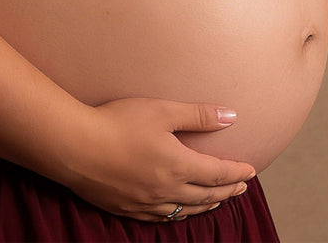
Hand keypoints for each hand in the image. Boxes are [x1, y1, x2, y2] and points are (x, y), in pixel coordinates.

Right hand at [62, 98, 255, 221]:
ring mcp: (145, 203)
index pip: (217, 173)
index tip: (251, 170)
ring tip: (217, 200)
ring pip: (184, 210)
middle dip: (227, 190)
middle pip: (205, 195)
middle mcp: (166, 190)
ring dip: (206, 205)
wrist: (75, 147)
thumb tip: (232, 117)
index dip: (236, 172)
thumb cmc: (118, 122)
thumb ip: (198, 115)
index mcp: (178, 166)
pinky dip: (178, 213)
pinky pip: (161, 217)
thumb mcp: (162, 110)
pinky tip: (178, 209)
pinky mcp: (126, 208)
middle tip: (241, 186)